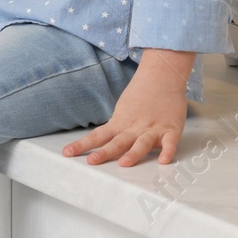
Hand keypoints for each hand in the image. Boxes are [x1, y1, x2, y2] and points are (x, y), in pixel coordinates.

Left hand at [62, 64, 188, 166]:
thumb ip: (116, 128)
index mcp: (120, 122)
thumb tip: (100, 142)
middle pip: (117, 142)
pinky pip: (170, 142)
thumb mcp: (123, 110)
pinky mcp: (171, 129)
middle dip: (104, 153)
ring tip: (124, 163)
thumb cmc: (141, 94)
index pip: (98, 136)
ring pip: (142, 144)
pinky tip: (164, 160)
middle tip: (91, 162)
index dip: (82, 145)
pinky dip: (168, 151)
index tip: (66, 153)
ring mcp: (153, 128)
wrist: (162, 74)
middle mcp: (134, 127)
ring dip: (133, 154)